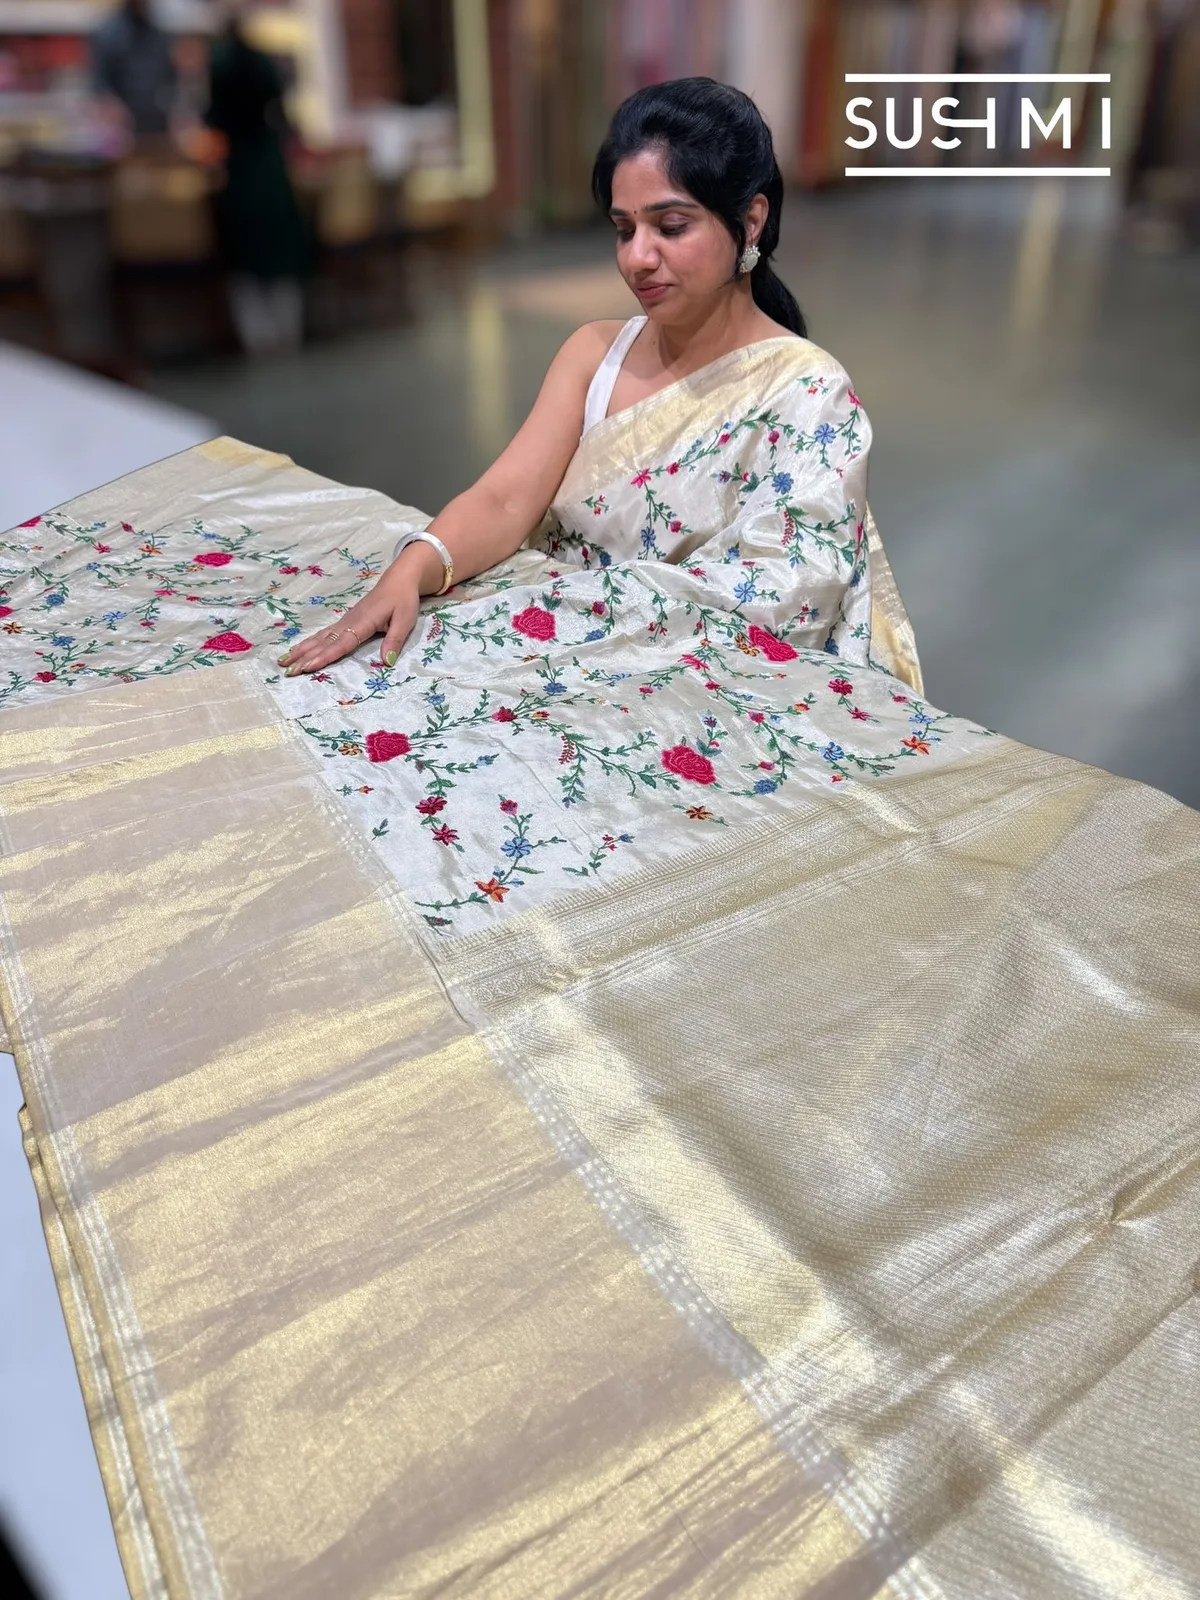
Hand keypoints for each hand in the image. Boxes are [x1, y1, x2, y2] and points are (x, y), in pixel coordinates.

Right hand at [278, 563, 422, 675]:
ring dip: (301, 650)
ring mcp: (344, 621)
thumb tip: (386, 662)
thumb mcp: (405, 620)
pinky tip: (299, 650)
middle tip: (288, 671)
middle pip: (324, 642)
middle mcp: (349, 622)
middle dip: (305, 657)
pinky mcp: (344, 621)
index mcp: (363, 623)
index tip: (308, 667)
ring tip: (283, 661)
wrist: (398, 580)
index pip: (342, 643)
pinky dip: (309, 643)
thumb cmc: (403, 601)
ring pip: (319, 637)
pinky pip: (323, 634)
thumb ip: (394, 641)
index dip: (325, 656)